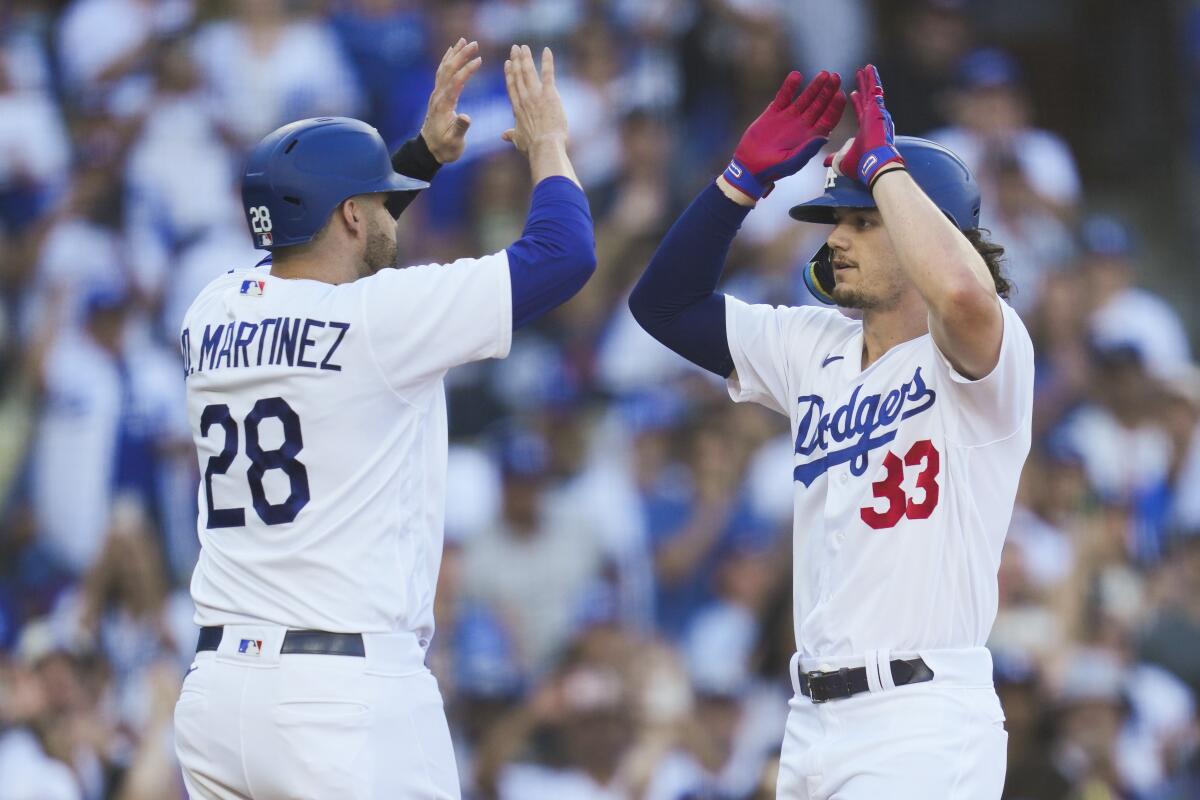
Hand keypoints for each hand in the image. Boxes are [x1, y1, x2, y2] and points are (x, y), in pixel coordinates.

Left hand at [420, 38, 482, 163]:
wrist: (429, 151)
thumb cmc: (444, 148)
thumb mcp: (454, 142)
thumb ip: (460, 128)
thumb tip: (467, 117)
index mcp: (444, 105)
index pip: (456, 82)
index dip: (467, 70)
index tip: (479, 60)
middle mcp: (438, 96)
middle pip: (449, 70)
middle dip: (461, 55)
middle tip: (475, 43)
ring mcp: (436, 95)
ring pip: (444, 69)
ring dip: (454, 54)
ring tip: (463, 41)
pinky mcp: (437, 95)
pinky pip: (441, 74)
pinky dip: (447, 61)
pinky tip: (452, 53)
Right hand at [501, 44, 567, 154]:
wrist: (544, 147)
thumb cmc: (533, 147)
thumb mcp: (519, 141)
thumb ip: (511, 135)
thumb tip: (503, 136)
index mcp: (517, 108)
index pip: (511, 87)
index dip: (509, 73)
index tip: (507, 63)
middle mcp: (524, 99)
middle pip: (518, 75)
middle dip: (516, 60)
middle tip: (514, 48)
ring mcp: (536, 95)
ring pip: (528, 71)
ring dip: (526, 57)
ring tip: (524, 47)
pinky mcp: (549, 94)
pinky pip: (548, 73)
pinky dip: (547, 61)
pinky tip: (547, 50)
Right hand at [721, 70, 845, 200]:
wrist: (749, 166)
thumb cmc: (773, 169)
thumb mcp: (791, 162)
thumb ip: (807, 150)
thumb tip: (825, 137)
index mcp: (811, 137)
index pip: (827, 119)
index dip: (835, 107)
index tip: (840, 94)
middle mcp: (803, 125)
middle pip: (820, 105)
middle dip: (828, 91)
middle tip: (835, 77)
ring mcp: (789, 117)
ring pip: (805, 98)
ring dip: (815, 86)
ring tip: (824, 74)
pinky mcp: (774, 112)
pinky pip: (784, 97)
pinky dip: (789, 86)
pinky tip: (796, 76)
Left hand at [825, 64, 904, 188]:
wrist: (874, 165)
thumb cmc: (862, 166)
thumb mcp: (843, 161)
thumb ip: (834, 158)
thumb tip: (825, 161)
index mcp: (867, 130)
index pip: (861, 112)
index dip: (858, 103)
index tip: (853, 95)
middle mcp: (873, 120)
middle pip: (867, 99)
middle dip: (864, 87)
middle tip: (860, 75)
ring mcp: (876, 114)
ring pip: (872, 92)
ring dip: (869, 80)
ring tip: (866, 68)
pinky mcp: (877, 109)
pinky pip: (874, 90)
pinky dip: (872, 79)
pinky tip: (868, 68)